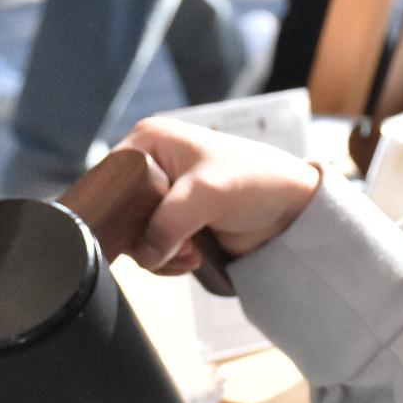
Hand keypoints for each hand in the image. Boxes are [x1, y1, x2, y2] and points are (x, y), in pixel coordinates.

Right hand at [117, 117, 322, 275]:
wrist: (291, 209)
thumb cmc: (258, 180)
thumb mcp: (209, 192)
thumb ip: (170, 221)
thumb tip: (145, 254)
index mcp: (149, 141)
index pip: (111, 180)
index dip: (122, 211)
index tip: (145, 232)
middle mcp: (150, 165)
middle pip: (122, 214)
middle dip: (146, 239)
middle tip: (175, 247)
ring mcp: (162, 197)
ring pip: (136, 237)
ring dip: (160, 254)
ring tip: (190, 252)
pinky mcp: (175, 222)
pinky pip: (153, 249)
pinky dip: (168, 260)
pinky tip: (193, 257)